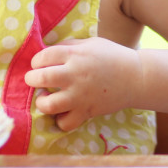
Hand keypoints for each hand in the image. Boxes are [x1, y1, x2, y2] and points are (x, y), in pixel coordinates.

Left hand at [24, 37, 142, 131]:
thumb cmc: (111, 56)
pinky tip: (61, 112)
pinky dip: (60, 120)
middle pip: (40, 78)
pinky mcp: (87, 112)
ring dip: (41, 102)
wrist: (136, 77)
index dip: (36, 61)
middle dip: (31, 79)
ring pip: (48, 105)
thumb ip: (68, 47)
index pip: (43, 57)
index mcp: (75, 55)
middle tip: (34, 80)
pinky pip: (65, 123)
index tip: (39, 64)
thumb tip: (46, 53)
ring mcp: (80, 96)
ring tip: (44, 98)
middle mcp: (75, 75)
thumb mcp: (89, 43)